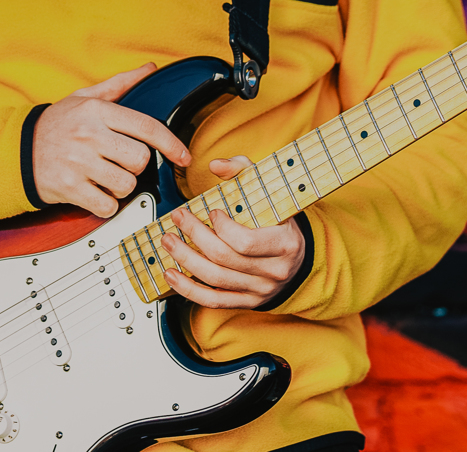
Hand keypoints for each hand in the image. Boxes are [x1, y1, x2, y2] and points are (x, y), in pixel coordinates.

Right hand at [31, 63, 189, 216]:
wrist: (16, 149)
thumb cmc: (56, 123)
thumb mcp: (85, 97)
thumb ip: (120, 84)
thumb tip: (149, 68)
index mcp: (97, 111)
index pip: (146, 127)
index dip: (171, 143)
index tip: (183, 155)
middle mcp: (89, 136)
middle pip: (140, 159)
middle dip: (136, 164)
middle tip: (121, 160)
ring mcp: (79, 163)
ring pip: (126, 184)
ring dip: (122, 185)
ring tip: (106, 176)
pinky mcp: (70, 188)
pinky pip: (107, 205)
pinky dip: (107, 204)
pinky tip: (96, 191)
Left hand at [161, 155, 306, 309]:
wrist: (298, 258)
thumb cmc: (280, 222)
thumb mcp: (270, 192)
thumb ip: (243, 172)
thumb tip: (216, 165)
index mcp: (284, 244)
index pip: (245, 242)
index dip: (222, 227)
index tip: (211, 211)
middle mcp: (273, 271)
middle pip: (224, 258)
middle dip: (195, 236)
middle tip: (178, 218)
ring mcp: (260, 289)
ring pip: (215, 279)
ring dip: (186, 260)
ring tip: (169, 242)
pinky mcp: (247, 301)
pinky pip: (213, 300)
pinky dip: (188, 289)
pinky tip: (172, 274)